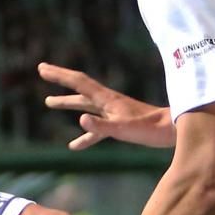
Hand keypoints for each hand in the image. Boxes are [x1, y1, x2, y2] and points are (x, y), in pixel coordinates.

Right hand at [39, 62, 174, 149]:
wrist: (172, 130)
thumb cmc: (149, 130)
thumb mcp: (123, 129)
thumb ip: (101, 126)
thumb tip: (79, 119)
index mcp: (106, 99)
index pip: (78, 82)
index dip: (59, 75)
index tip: (42, 68)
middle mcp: (107, 101)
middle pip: (78, 88)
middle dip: (60, 80)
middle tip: (42, 70)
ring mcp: (112, 112)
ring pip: (84, 105)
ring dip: (67, 103)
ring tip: (49, 102)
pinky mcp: (118, 124)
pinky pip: (96, 128)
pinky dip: (84, 135)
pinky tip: (74, 146)